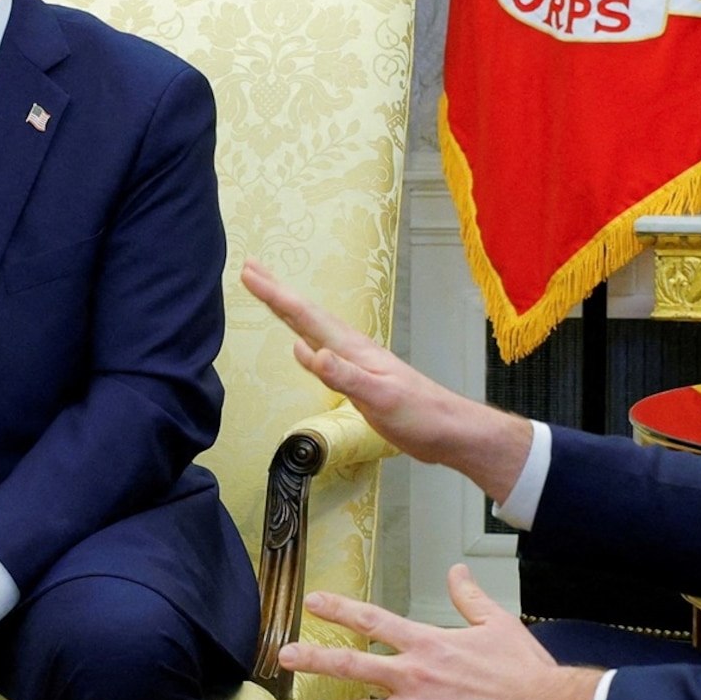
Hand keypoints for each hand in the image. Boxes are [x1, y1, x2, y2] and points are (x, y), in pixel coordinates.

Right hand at [242, 261, 533, 499]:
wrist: (450, 431)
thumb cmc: (420, 415)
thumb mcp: (379, 397)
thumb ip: (344, 375)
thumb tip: (306, 351)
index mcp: (353, 350)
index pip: (306, 318)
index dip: (276, 296)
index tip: (250, 273)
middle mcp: (352, 350)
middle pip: (306, 315)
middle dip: (277, 292)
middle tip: (251, 269)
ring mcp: (356, 363)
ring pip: (314, 330)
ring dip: (289, 311)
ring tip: (270, 295)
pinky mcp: (359, 379)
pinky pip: (323, 351)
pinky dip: (305, 339)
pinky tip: (301, 343)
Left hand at [293, 565, 602, 699]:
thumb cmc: (524, 669)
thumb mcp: (497, 623)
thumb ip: (469, 597)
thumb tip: (457, 571)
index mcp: (428, 643)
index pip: (373, 621)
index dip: (339, 608)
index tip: (312, 601)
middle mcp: (415, 676)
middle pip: (352, 664)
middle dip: (314, 659)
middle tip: (284, 656)